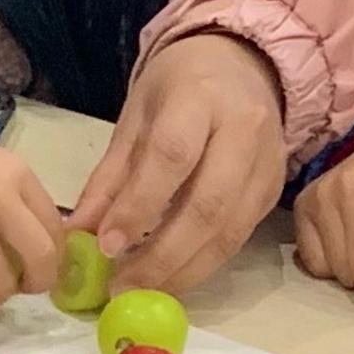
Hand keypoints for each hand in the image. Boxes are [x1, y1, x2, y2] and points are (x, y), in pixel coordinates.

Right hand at [0, 127, 66, 303]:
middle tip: (18, 288)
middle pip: (42, 259)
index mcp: (17, 172)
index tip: (38, 269)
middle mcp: (1, 195)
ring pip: (3, 282)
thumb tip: (34, 247)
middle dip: (35, 284)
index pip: (56, 228)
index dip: (52, 258)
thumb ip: (10, 199)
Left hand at [70, 32, 287, 296]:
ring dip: (183, 270)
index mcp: (201, 97)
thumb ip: (110, 176)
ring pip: (229, 232)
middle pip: (208, 205)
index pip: (172, 157)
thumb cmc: (180, 88)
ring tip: (141, 288)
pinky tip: (171, 275)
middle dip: (162, 256)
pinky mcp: (275, 191)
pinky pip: (239, 238)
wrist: (242, 64)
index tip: (106, 246)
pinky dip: (203, 263)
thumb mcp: (137, 116)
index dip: (139, 206)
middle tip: (121, 286)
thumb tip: (79, 233)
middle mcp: (244, 129)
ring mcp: (267, 163)